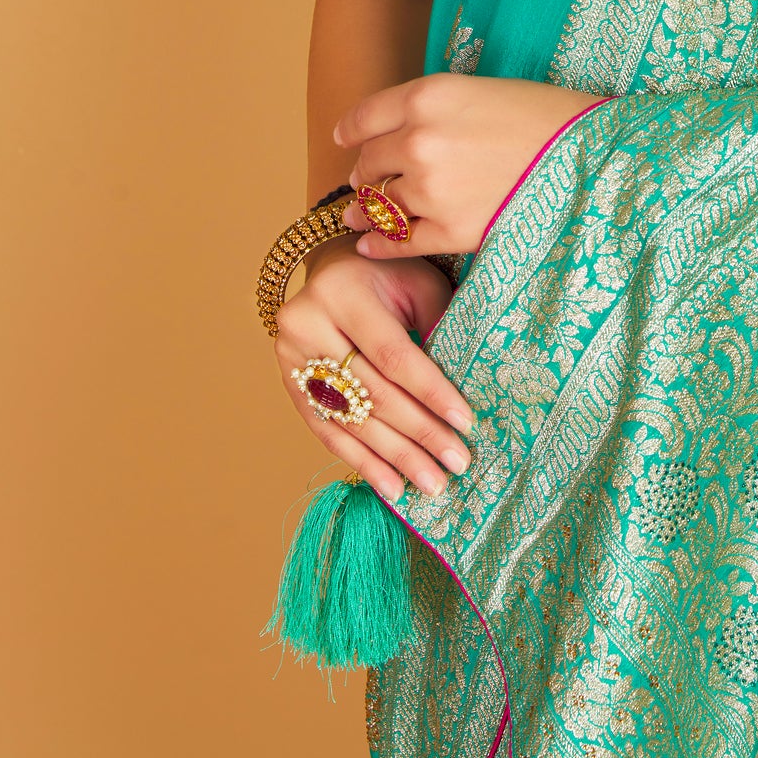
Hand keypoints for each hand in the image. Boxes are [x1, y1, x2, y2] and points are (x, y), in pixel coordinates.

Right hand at [274, 242, 472, 501]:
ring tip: (432, 484)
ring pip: (352, 421)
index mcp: (342, 294)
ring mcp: (291, 361)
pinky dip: (364, 462)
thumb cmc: (388, 276)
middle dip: (419, 434)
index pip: (393, 355)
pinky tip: (392, 486)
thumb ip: (438, 327)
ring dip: (396, 459)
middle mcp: (307, 327)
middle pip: (372, 394)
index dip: (431, 392)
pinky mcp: (290, 387)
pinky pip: (330, 433)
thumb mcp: (418, 284)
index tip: (466, 423)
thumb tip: (468, 390)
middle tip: (456, 465)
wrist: (333, 270)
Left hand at [336, 73, 604, 257]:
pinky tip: (369, 245)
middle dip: (365, 172)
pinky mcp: (448, 230)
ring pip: (377, 202)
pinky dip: (378, 245)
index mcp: (427, 96)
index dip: (351, 132)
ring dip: (365, 210)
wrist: (589, 158)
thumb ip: (431, 109)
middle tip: (364, 180)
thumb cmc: (543, 117)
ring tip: (357, 215)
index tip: (345, 140)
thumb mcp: (479, 90)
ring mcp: (430, 189)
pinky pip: (397, 241)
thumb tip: (391, 136)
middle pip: (368, 162)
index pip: (365, 117)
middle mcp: (419, 140)